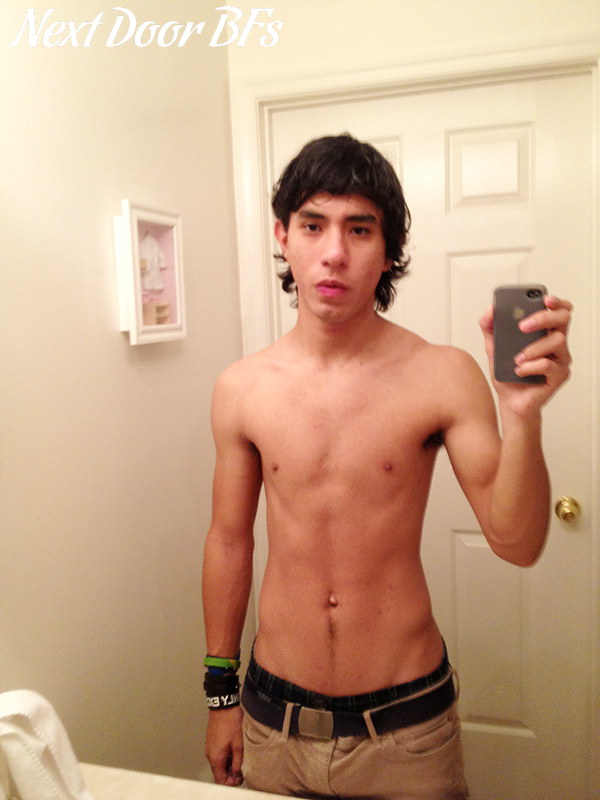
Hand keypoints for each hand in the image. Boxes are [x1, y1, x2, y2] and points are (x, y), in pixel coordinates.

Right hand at [205, 706, 243, 785]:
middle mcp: (210, 754)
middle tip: (241, 770)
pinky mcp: (211, 741)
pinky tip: (234, 751)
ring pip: (218, 763)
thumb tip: (237, 773)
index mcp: (216, 757)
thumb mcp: (238, 744)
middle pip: (218, 772)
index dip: (230, 782)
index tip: (239, 778)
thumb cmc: (230, 722)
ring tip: (239, 760)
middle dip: (230, 774)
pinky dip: (225, 757)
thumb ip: (237, 761)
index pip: (220, 779)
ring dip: (228, 765)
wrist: (223, 706)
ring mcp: (209, 747)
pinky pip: (217, 755)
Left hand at [480, 295, 572, 417]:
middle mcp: (556, 342)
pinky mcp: (559, 375)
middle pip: (562, 319)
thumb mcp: (493, 348)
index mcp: (544, 332)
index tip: (544, 299)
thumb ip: (490, 328)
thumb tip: (489, 311)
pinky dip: (530, 367)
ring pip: (557, 341)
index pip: (558, 310)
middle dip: (542, 318)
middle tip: (522, 327)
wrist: (509, 401)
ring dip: (532, 349)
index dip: (556, 301)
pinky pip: (548, 364)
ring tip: (516, 359)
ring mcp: (560, 358)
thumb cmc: (507, 373)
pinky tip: (519, 371)